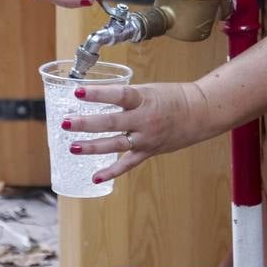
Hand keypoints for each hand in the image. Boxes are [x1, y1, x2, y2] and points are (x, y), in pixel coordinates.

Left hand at [61, 81, 221, 183]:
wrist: (200, 112)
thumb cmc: (173, 97)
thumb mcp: (149, 90)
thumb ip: (127, 98)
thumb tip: (100, 99)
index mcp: (145, 99)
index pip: (119, 95)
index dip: (98, 94)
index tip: (78, 92)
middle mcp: (144, 119)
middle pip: (112, 122)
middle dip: (86, 123)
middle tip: (65, 123)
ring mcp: (146, 138)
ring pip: (116, 144)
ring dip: (92, 147)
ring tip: (72, 147)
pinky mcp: (149, 151)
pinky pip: (128, 164)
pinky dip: (111, 172)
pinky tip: (95, 177)